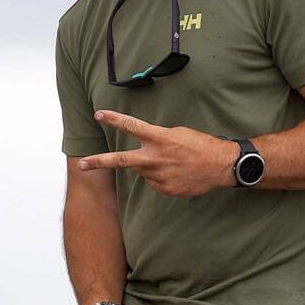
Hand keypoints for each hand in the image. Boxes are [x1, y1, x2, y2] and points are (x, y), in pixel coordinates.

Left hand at [77, 111, 237, 197]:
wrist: (221, 166)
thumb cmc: (201, 145)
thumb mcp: (178, 133)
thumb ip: (157, 139)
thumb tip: (146, 149)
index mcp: (160, 138)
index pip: (132, 126)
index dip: (114, 120)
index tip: (99, 115)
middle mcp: (155, 158)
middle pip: (121, 161)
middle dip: (99, 162)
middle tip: (83, 164)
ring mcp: (159, 176)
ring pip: (143, 171)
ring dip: (151, 167)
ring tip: (173, 163)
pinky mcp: (165, 189)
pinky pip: (155, 182)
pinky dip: (161, 177)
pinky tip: (177, 173)